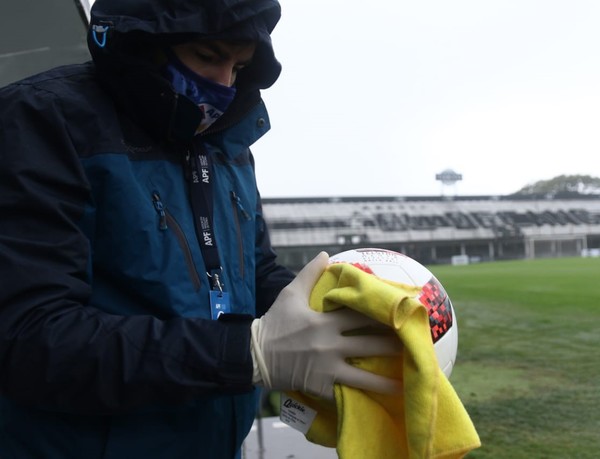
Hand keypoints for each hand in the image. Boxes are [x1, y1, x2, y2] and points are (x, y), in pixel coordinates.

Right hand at [250, 252, 400, 399]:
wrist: (255, 355)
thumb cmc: (274, 323)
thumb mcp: (289, 294)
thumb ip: (309, 274)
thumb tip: (325, 254)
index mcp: (325, 321)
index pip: (361, 315)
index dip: (383, 314)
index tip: (403, 312)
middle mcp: (330, 343)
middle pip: (370, 343)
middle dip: (394, 344)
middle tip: (416, 344)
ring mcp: (327, 366)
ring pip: (365, 375)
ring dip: (388, 378)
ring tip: (409, 380)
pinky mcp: (322, 385)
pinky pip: (347, 392)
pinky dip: (365, 397)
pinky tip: (382, 402)